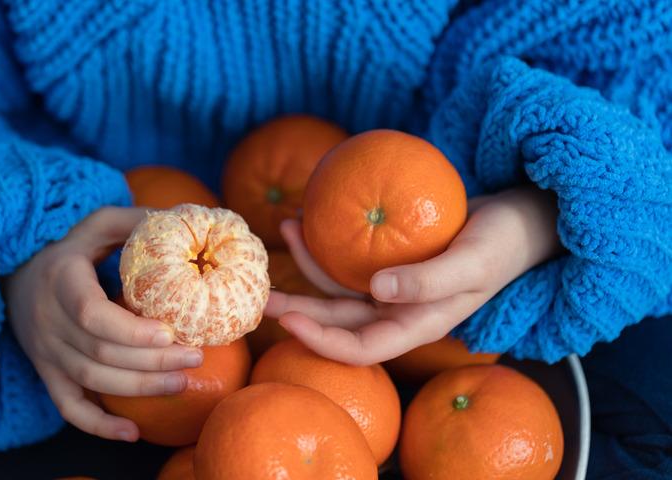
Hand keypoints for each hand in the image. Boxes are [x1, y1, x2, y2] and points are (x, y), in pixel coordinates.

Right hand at [5, 207, 203, 441]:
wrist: (14, 275)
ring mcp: (45, 352)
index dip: (131, 330)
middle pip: (101, 353)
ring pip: (92, 380)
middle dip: (152, 360)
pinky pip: (68, 407)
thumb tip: (183, 222)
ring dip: (139, 388)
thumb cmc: (67, 247)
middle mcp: (48, 321)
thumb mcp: (95, 223)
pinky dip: (98, 425)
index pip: (92, 315)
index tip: (170, 331)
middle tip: (194, 357)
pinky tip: (132, 433)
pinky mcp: (46, 373)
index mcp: (61, 281)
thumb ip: (133, 221)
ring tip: (181, 382)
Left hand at [265, 186, 562, 365]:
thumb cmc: (501, 243)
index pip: (361, 348)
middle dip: (297, 309)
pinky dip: (328, 242)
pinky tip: (309, 216)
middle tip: (258, 292)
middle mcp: (398, 312)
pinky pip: (350, 259)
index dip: (321, 341)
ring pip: (338, 288)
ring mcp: (392, 289)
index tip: (287, 319)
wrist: (518, 220)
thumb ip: (428, 282)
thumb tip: (377, 290)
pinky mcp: (390, 262)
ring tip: (285, 226)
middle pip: (337, 321)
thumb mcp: (472, 262)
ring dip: (307, 264)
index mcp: (417, 325)